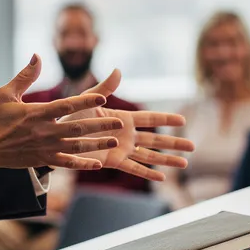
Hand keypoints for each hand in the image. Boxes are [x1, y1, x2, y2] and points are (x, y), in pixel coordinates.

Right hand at [0, 55, 122, 181]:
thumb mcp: (6, 93)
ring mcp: (44, 147)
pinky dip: (82, 164)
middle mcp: (44, 131)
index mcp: (37, 113)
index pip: (66, 106)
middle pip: (77, 127)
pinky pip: (66, 163)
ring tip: (114, 141)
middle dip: (100, 125)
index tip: (102, 97)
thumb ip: (25, 76)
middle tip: (119, 123)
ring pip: (76, 146)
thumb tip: (37, 56)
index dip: (85, 102)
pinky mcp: (42, 160)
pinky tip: (98, 164)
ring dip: (97, 144)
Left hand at [62, 70, 195, 181]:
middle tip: (193, 146)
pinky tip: (162, 178)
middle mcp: (126, 135)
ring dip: (167, 160)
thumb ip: (105, 88)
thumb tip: (119, 70)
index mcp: (123, 118)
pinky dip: (147, 173)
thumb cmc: (71, 115)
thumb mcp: (89, 99)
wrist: (57, 135)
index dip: (166, 119)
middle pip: (156, 140)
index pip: (150, 119)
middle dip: (174, 143)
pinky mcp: (113, 161)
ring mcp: (121, 149)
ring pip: (149, 156)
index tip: (183, 121)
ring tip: (185, 164)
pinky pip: (134, 168)